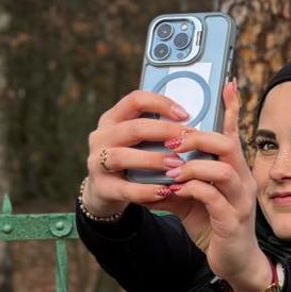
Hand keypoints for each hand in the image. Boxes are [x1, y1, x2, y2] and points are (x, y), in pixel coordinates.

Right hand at [83, 88, 196, 218]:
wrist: (104, 190)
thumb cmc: (132, 159)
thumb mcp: (138, 141)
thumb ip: (157, 131)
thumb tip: (194, 125)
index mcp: (112, 119)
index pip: (135, 100)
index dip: (161, 104)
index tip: (186, 115)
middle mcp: (101, 137)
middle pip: (133, 128)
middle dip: (164, 132)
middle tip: (189, 139)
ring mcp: (97, 162)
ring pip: (123, 157)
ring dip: (153, 160)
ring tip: (178, 164)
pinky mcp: (101, 187)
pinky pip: (125, 189)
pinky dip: (146, 190)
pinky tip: (165, 191)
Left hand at [162, 82, 274, 291]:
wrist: (234, 263)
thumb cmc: (214, 226)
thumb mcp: (192, 199)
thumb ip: (176, 179)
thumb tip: (151, 165)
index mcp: (234, 170)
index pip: (233, 133)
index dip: (232, 108)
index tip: (228, 83)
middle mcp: (242, 180)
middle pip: (227, 145)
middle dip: (197, 139)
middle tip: (172, 142)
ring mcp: (240, 200)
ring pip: (222, 169)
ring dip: (192, 166)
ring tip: (170, 171)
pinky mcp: (232, 221)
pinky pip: (213, 198)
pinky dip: (191, 190)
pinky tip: (174, 192)